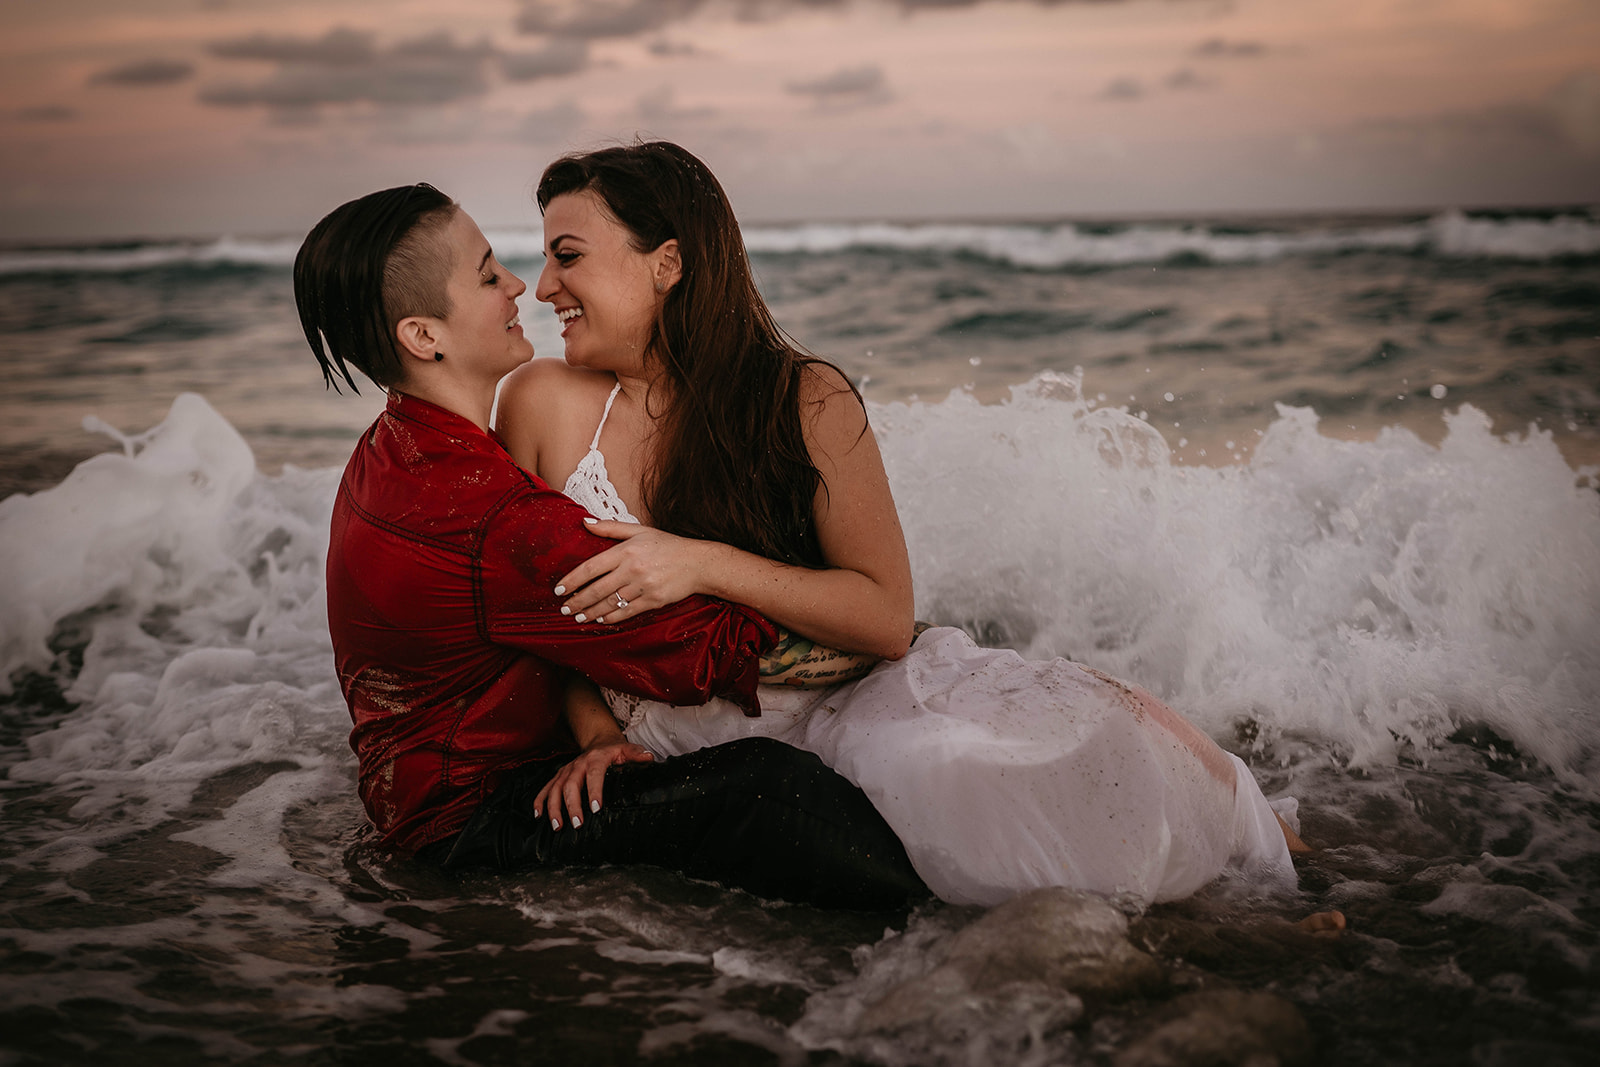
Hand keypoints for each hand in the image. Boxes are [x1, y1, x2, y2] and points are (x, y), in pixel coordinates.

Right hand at [533, 739, 654, 829]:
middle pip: (571, 785)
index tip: (596, 808)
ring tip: (557, 826)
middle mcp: (577, 764)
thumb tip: (649, 758)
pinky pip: (546, 788)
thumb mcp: (627, 749)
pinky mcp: (558, 776)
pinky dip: (540, 801)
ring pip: (555, 788)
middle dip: (572, 805)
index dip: (594, 791)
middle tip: (577, 823)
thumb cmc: (614, 749)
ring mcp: (566, 771)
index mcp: (595, 759)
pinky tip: (538, 815)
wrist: (598, 740)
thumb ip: (637, 754)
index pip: (594, 775)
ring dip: (554, 807)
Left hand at [556, 521, 712, 624]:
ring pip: (610, 603)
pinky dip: (611, 617)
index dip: (573, 580)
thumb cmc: (667, 545)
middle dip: (577, 601)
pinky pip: (627, 612)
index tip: (559, 589)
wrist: (698, 563)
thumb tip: (584, 522)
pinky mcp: (653, 600)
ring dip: (591, 612)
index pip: (591, 567)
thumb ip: (610, 528)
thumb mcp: (639, 530)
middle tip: (564, 608)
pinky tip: (600, 619)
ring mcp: (643, 586)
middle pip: (597, 589)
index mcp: (626, 550)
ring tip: (578, 617)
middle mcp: (633, 569)